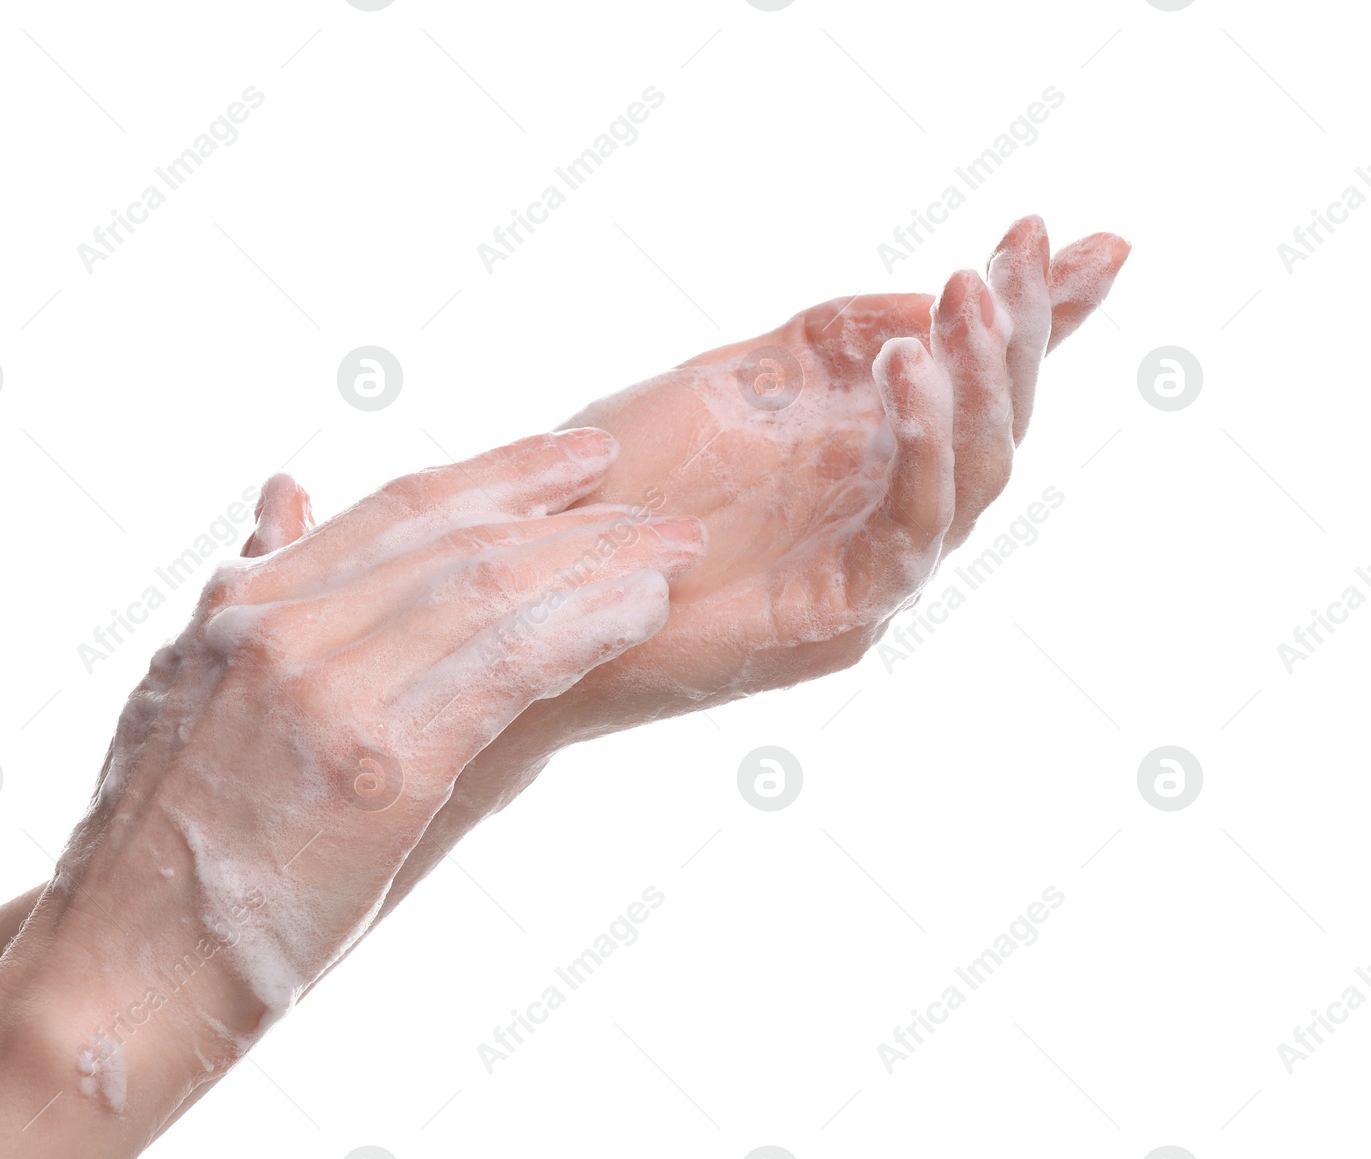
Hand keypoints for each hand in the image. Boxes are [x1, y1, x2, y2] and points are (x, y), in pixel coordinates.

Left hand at [366, 216, 1127, 905]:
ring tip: (964, 297)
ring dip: (977, 383)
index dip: (1033, 314)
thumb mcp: (744, 376)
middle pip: (994, 429)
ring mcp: (869, 572)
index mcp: (867, 458)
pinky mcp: (838, 618)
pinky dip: (922, 448)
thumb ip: (840, 338)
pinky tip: (905, 368)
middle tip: (1007, 256)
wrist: (537, 571)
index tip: (1060, 230)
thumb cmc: (626, 478)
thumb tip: (937, 291)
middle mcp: (884, 516)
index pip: (974, 382)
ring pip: (973, 481)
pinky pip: (910, 534)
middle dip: (1013, 338)